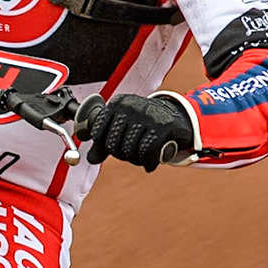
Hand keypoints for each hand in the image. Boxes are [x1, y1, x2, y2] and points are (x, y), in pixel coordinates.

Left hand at [83, 93, 197, 170]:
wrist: (177, 115)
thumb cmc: (144, 122)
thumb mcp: (122, 126)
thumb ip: (104, 142)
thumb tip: (90, 159)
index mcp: (117, 103)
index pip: (98, 133)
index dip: (105, 146)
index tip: (117, 147)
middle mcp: (130, 106)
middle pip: (113, 145)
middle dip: (122, 155)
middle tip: (132, 153)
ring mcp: (146, 115)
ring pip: (129, 151)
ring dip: (136, 160)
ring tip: (142, 157)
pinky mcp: (162, 126)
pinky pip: (147, 152)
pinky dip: (148, 163)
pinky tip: (150, 164)